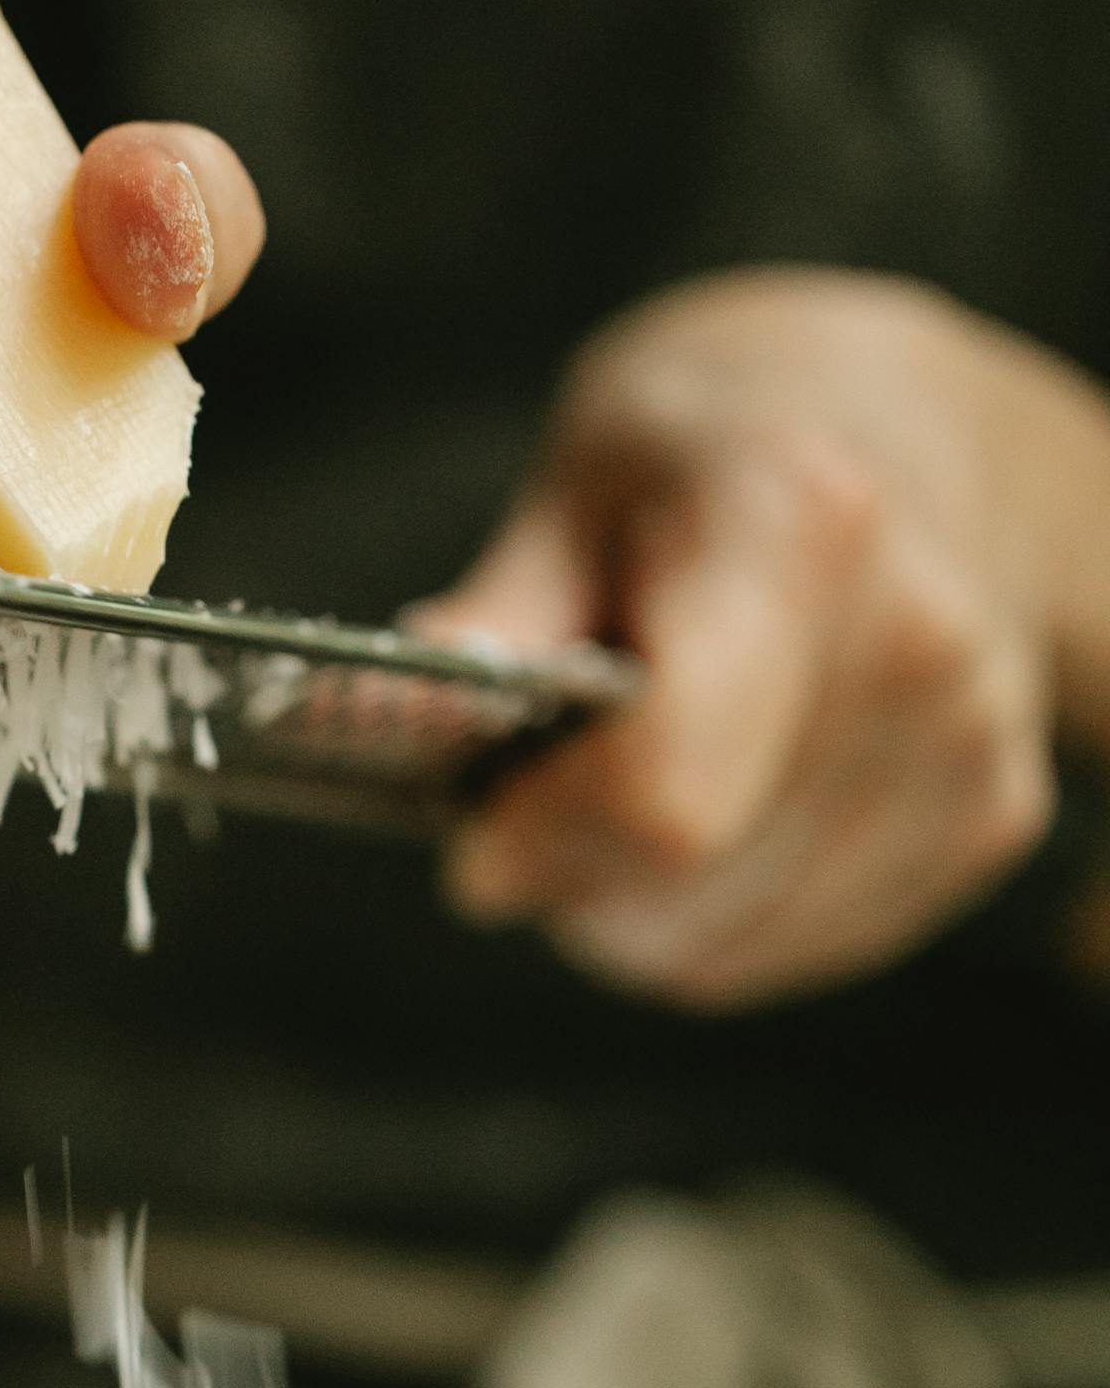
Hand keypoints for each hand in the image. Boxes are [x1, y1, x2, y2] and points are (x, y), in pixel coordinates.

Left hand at [422, 271, 1109, 1006]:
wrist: (917, 436)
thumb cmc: (711, 458)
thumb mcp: (573, 489)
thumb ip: (493, 623)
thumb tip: (396, 730)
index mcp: (799, 531)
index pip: (664, 793)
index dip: (545, 839)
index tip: (477, 832)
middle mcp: (916, 642)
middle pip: (687, 886)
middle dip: (571, 881)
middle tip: (529, 814)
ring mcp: (971, 741)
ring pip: (730, 945)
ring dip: (631, 916)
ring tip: (613, 806)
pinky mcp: (991, 819)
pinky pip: (792, 951)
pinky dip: (710, 923)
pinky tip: (708, 821)